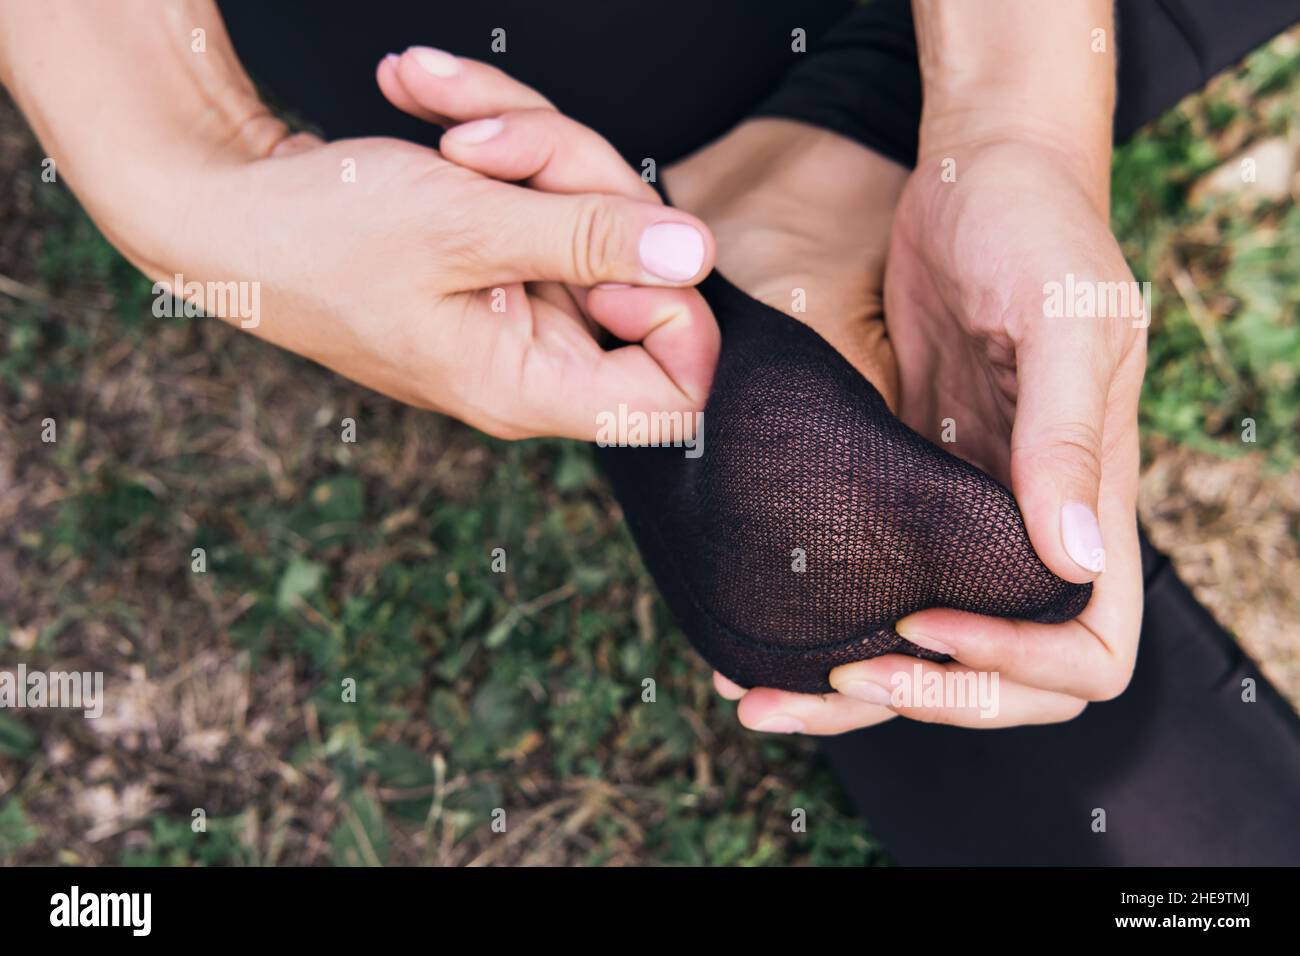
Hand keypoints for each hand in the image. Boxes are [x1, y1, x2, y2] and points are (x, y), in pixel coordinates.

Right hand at [166, 123, 720, 440]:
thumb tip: (695, 252)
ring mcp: (514, 305)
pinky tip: (424, 95)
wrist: (219, 206)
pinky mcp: (495, 257)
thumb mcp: (464, 225)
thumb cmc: (318, 232)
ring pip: (586, 211)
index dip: (681, 315)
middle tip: (489, 145)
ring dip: (522, 137)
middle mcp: (532, 357)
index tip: (630, 245)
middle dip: (576, 178)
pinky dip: (491, 133)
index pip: (675, 395)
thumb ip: (588, 238)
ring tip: (435, 106)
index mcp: (529, 386)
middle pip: (635, 272)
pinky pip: (537, 191)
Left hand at [732, 133, 1146, 733]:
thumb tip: (1075, 562)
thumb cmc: (1039, 234)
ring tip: (759, 694)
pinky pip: (871, 582)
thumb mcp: (1066, 322)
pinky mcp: (901, 489)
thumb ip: (1066, 437)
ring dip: (850, 688)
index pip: (1088, 650)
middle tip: (833, 676)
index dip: (1015, 665)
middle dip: (923, 698)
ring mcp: (960, 515)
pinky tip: (754, 634)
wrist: (977, 182)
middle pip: (999, 677)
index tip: (926, 621)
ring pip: (923, 648)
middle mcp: (1025, 529)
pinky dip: (818, 623)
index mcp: (1086, 505)